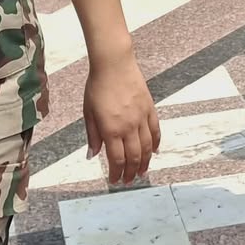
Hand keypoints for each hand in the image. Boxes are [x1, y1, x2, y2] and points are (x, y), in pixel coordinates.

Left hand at [83, 51, 158, 185]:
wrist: (114, 64)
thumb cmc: (97, 86)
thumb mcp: (88, 112)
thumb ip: (92, 135)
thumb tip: (92, 155)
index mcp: (111, 128)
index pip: (116, 159)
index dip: (116, 173)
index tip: (114, 180)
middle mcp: (128, 126)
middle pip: (133, 157)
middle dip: (131, 172)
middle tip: (128, 181)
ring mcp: (141, 117)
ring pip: (147, 147)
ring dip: (145, 162)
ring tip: (142, 172)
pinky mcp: (150, 108)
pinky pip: (155, 130)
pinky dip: (156, 143)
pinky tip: (154, 152)